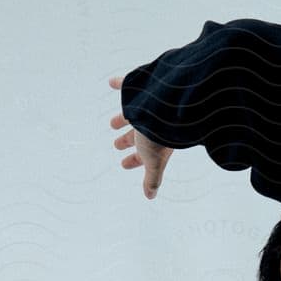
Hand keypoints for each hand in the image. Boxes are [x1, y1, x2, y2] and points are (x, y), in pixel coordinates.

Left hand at [109, 74, 173, 198]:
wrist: (169, 103)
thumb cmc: (161, 134)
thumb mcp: (154, 161)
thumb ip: (152, 178)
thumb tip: (150, 197)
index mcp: (156, 142)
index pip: (144, 154)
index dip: (134, 160)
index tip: (123, 164)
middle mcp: (152, 125)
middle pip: (138, 135)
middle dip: (127, 141)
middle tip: (116, 145)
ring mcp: (148, 107)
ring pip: (133, 114)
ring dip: (123, 119)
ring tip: (112, 123)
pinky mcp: (144, 89)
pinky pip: (129, 85)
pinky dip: (121, 84)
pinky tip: (111, 82)